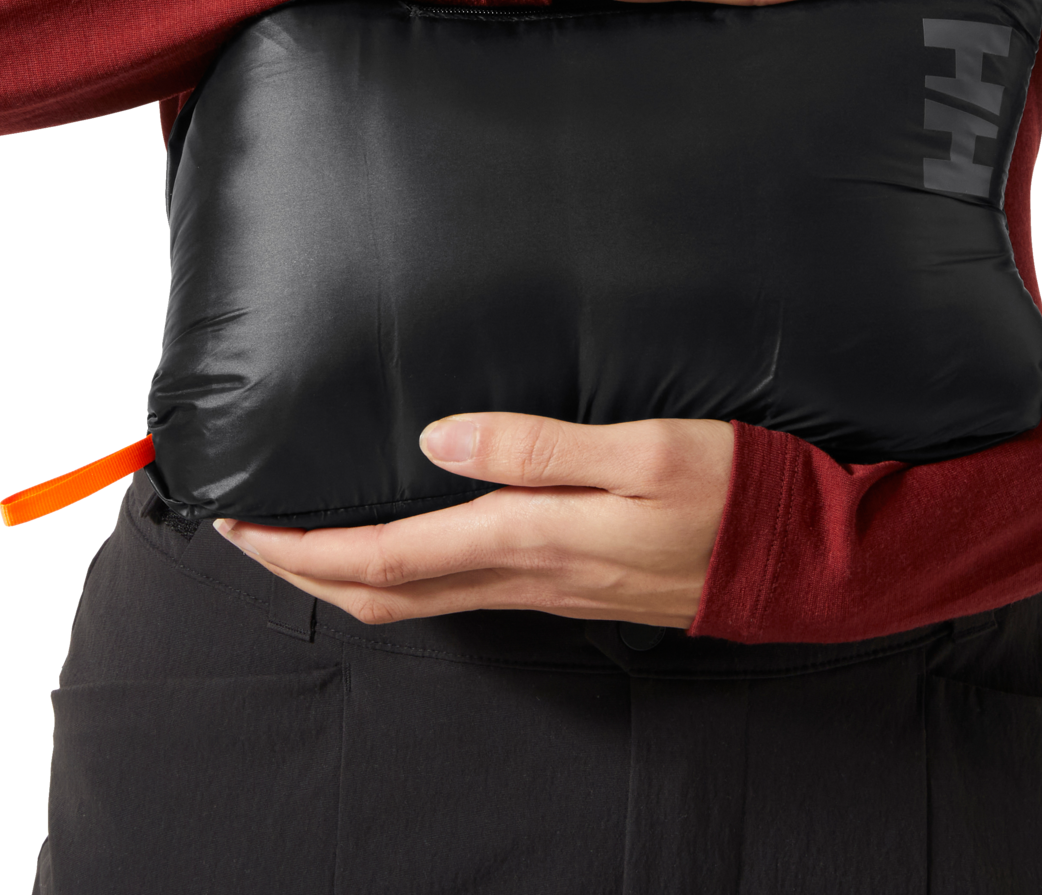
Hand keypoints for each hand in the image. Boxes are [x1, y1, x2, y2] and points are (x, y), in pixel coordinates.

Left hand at [213, 412, 735, 628]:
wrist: (797, 559)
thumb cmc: (730, 492)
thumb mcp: (642, 448)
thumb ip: (538, 447)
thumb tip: (438, 441)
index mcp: (533, 537)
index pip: (387, 556)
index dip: (305, 548)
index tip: (245, 525)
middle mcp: (527, 575)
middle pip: (384, 593)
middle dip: (305, 572)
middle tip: (250, 538)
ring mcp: (547, 590)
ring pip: (417, 599)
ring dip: (347, 575)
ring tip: (308, 537)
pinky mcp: (569, 586)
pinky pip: (459, 594)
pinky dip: (404, 573)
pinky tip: (404, 540)